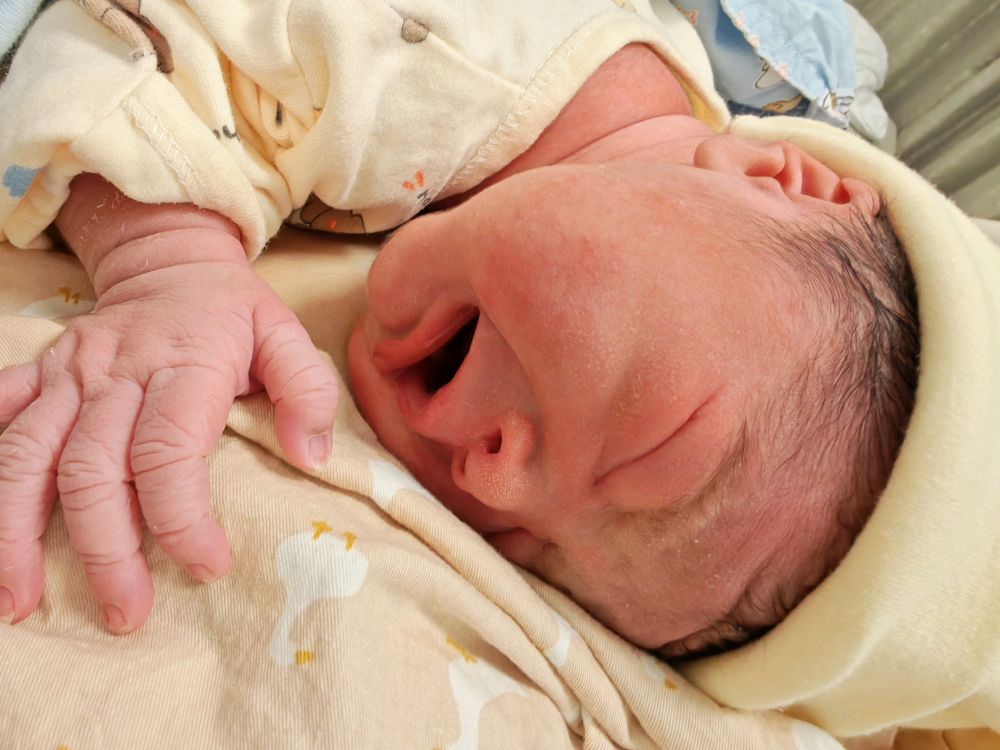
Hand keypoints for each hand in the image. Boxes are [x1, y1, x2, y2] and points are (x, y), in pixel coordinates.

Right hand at [0, 230, 338, 631]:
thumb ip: (308, 389)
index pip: (168, 452)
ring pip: (26, 457)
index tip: (208, 566)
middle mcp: (115, 373)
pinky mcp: (38, 375)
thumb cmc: (234, 312)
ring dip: (15, 534)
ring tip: (18, 604)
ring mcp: (68, 375)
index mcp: (184, 365)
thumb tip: (313, 455)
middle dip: (104, 549)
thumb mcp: (286, 335)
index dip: (182, 517)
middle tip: (125, 613)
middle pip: (92, 470)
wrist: (170, 262)